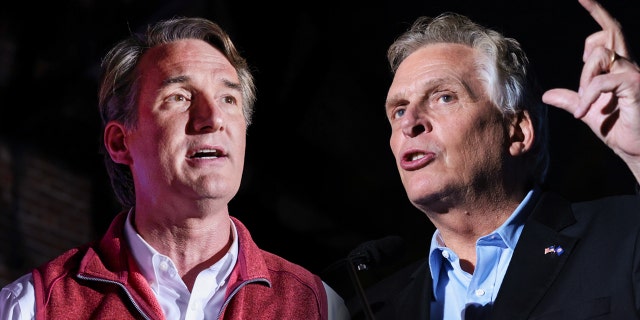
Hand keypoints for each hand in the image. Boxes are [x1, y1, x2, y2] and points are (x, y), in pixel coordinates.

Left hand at [542, 0, 639, 181]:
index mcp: (618, 68)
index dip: (597, 12)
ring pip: (600, 56)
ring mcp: (634, 73)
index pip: (609, 33)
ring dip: (585, 80)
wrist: (636, 150)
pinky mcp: (635, 84)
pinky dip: (588, 97)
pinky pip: (601, 81)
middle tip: (583, 24)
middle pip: (608, 34)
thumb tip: (547, 94)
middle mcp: (629, 65)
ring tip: (584, 106)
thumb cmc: (618, 130)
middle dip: (594, 24)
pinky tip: (585, 112)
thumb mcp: (586, 112)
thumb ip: (571, 99)